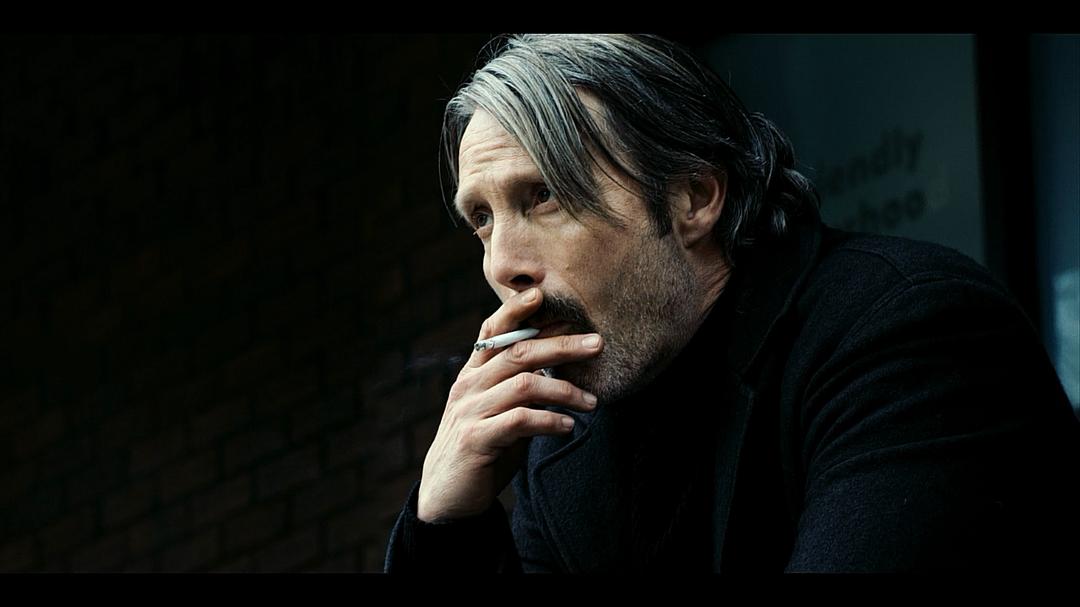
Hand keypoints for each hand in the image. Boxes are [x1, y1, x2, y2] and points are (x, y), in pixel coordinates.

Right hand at [416, 288, 603, 522]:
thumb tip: (559, 362)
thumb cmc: (482, 446)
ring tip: (592, 402)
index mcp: (474, 374)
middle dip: (561, 345)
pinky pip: (519, 421)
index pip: (493, 332)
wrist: (447, 495)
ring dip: (564, 390)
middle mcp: (470, 386)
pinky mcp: (477, 439)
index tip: (543, 294)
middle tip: (597, 344)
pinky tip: (568, 426)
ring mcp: (472, 412)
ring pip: (524, 385)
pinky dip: (549, 421)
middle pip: (519, 353)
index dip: (516, 310)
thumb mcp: (498, 409)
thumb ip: (518, 385)